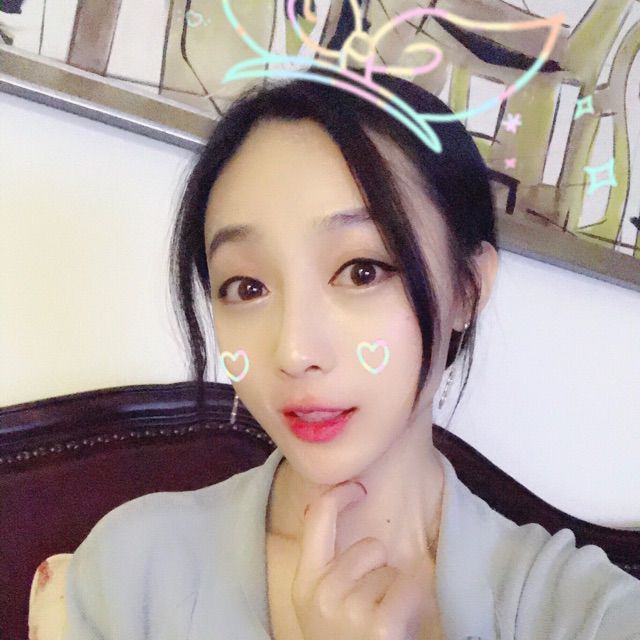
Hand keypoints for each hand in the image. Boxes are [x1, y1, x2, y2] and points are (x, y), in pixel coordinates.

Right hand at [291, 481, 435, 639]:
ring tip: (381, 622)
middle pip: (368, 548)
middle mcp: (321, 593)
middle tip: (372, 606)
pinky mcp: (379, 624)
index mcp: (304, 584)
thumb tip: (331, 508)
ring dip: (393, 591)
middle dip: (379, 568)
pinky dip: (412, 604)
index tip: (358, 486)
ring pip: (390, 569)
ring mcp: (348, 609)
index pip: (318, 520)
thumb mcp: (321, 605)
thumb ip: (327, 566)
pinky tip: (398, 627)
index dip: (339, 496)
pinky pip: (409, 587)